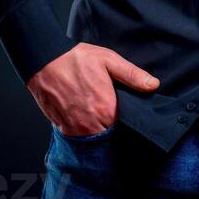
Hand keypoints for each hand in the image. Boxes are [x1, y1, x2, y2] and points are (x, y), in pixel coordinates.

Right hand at [26, 42, 159, 136]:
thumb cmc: (76, 59)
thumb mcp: (109, 60)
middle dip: (115, 127)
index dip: (129, 120)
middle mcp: (92, 124)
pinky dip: (84, 131)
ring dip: (99, 131)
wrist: (45, 62)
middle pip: (111, 135)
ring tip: (99, 114)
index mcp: (107, 109)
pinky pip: (79, 138)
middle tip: (113, 112)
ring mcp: (76, 129)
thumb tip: (153, 85)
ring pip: (95, 138)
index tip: (130, 114)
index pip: (127, 126)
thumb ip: (132, 75)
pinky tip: (86, 117)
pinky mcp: (63, 129)